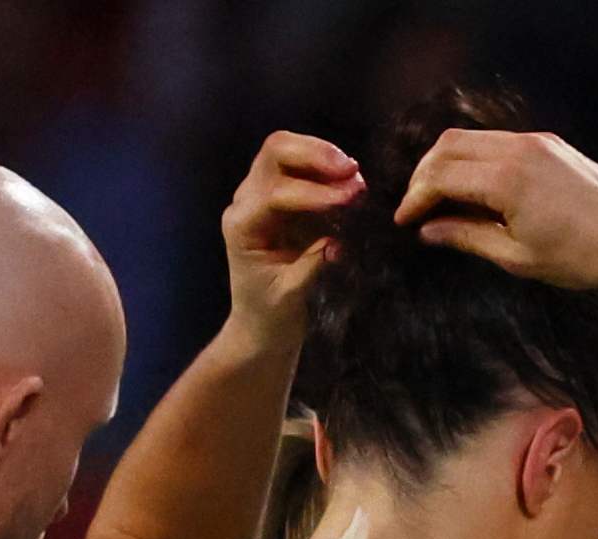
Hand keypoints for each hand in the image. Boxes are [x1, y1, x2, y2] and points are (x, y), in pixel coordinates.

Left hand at [218, 132, 362, 345]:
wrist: (260, 327)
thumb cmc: (270, 314)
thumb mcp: (292, 294)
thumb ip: (313, 263)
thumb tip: (340, 241)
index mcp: (243, 225)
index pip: (276, 194)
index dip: (315, 193)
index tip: (351, 198)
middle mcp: (246, 202)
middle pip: (274, 155)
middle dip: (314, 156)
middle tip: (353, 171)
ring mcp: (262, 196)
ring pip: (285, 152)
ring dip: (321, 155)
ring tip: (355, 173)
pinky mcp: (282, 199)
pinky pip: (300, 168)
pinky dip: (325, 167)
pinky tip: (350, 179)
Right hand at [394, 124, 597, 294]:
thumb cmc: (584, 257)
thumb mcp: (519, 258)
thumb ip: (468, 238)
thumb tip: (429, 231)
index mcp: (506, 181)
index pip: (439, 176)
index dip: (415, 198)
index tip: (405, 220)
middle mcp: (517, 150)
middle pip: (447, 146)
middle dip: (424, 174)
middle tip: (418, 206)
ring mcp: (535, 142)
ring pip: (471, 138)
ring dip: (448, 162)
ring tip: (443, 197)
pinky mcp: (550, 143)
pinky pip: (498, 141)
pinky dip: (477, 158)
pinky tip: (477, 187)